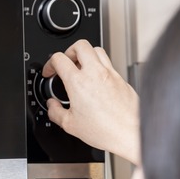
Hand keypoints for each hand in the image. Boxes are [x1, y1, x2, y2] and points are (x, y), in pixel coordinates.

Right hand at [42, 39, 140, 164]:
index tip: (50, 72)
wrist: (130, 134)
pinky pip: (109, 64)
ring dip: (86, 55)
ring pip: (97, 50)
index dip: (50, 63)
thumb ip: (55, 112)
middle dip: (69, 51)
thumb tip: (52, 106)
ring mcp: (110, 74)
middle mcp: (95, 73)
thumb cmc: (105, 130)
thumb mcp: (70, 125)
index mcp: (78, 82)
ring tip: (82, 68)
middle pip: (80, 45)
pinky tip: (97, 81)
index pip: (59, 58)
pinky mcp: (121, 79)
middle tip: (66, 63)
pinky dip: (100, 67)